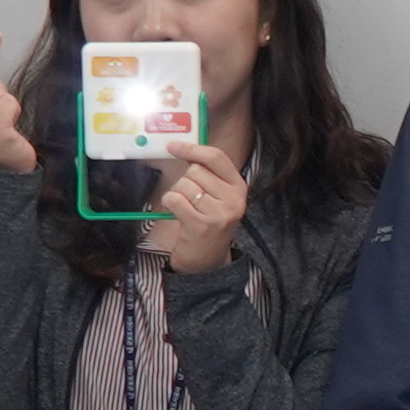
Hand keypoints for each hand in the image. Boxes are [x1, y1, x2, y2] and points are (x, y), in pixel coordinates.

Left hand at [149, 140, 246, 271]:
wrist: (208, 262)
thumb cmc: (208, 224)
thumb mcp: (219, 198)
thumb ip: (208, 175)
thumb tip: (182, 148)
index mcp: (239, 187)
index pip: (216, 158)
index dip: (192, 149)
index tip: (173, 147)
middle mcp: (233, 199)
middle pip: (195, 171)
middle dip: (186, 181)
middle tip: (191, 200)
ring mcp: (219, 213)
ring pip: (184, 184)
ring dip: (177, 194)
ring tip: (186, 209)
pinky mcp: (201, 224)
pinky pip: (175, 198)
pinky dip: (170, 203)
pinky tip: (177, 213)